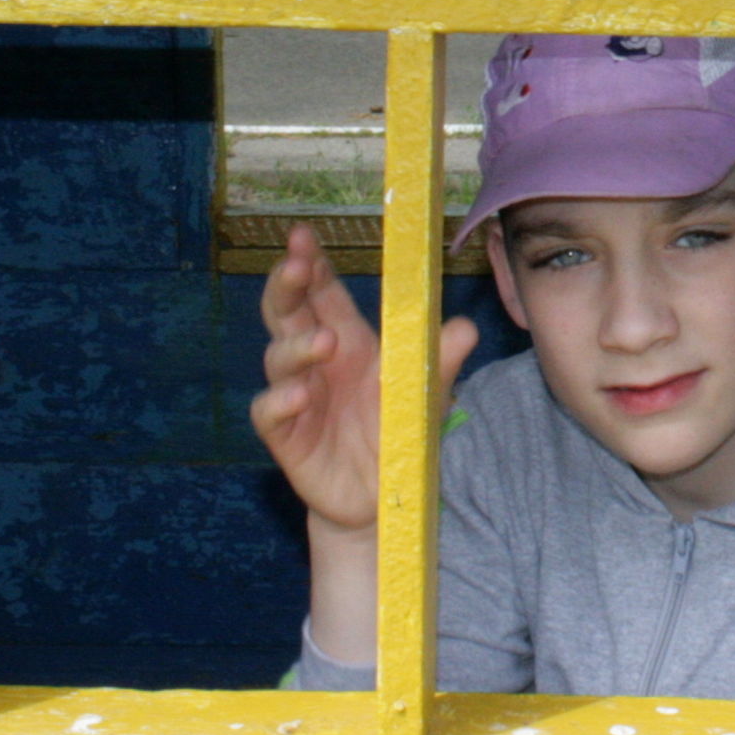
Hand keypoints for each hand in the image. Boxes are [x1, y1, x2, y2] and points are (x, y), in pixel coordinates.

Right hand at [248, 223, 477, 533]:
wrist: (383, 500)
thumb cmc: (400, 434)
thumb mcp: (427, 396)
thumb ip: (442, 364)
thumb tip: (465, 329)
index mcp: (349, 340)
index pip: (322, 292)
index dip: (311, 263)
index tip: (303, 235)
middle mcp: (317, 362)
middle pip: (288, 312)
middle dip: (287, 285)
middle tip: (295, 265)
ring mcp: (297, 396)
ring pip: (278, 357)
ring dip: (297, 345)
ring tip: (322, 340)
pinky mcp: (286, 437)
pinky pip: (269, 412)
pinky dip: (280, 401)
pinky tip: (300, 396)